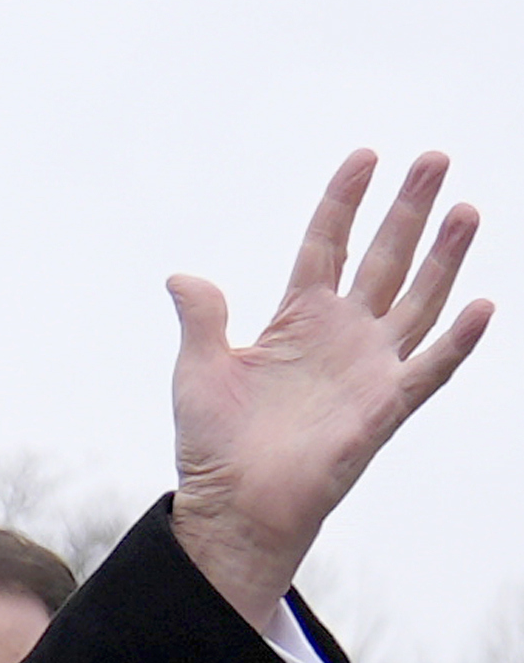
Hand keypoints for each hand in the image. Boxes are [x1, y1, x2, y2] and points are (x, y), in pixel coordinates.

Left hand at [168, 150, 491, 630]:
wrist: (234, 505)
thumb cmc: (215, 442)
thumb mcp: (199, 370)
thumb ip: (202, 319)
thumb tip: (181, 276)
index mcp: (296, 319)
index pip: (327, 245)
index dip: (344, 202)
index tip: (366, 157)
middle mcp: (341, 335)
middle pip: (385, 258)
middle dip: (408, 210)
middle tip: (435, 159)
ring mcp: (368, 368)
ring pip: (417, 301)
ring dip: (443, 258)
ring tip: (465, 209)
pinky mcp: (384, 408)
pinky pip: (428, 370)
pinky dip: (455, 341)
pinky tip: (480, 306)